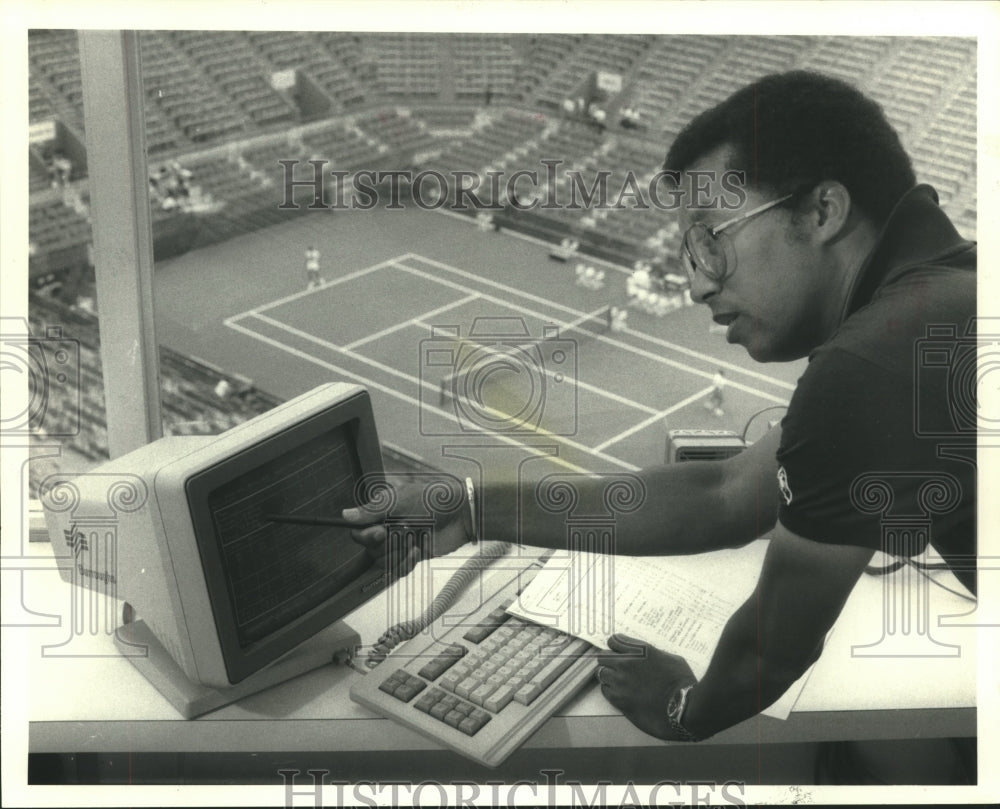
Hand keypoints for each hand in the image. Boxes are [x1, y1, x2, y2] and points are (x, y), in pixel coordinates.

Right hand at [342, 473, 473, 578]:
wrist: (460, 514)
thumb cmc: (434, 499)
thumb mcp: (399, 499)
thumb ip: (372, 509)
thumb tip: (346, 514)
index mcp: (381, 513)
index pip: (358, 533)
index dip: (366, 536)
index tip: (380, 531)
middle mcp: (387, 529)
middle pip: (370, 550)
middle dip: (386, 544)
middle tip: (401, 532)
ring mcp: (399, 544)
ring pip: (383, 562)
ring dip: (398, 553)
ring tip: (414, 539)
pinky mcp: (411, 557)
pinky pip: (398, 569)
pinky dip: (407, 562)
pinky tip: (418, 549)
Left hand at [595, 634, 697, 740]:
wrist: (684, 708)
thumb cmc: (682, 683)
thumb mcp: (671, 659)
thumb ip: (653, 655)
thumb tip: (646, 657)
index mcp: (640, 650)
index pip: (614, 641)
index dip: (616, 646)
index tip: (618, 651)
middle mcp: (627, 663)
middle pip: (603, 657)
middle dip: (610, 661)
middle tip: (617, 668)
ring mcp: (621, 681)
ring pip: (601, 673)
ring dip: (608, 676)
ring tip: (619, 682)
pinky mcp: (620, 699)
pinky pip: (605, 691)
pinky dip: (610, 691)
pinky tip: (620, 693)